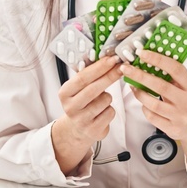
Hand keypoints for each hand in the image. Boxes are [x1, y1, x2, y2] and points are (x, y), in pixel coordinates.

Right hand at [52, 55, 121, 173]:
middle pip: (94, 88)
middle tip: (121, 67)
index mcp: (64, 93)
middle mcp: (71, 107)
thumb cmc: (81, 103)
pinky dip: (110, 109)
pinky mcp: (93, 130)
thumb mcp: (77, 89)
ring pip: (105, 100)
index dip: (99, 67)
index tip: (112, 59)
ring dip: (108, 96)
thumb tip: (107, 57)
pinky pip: (110, 112)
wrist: (76, 129)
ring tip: (101, 100)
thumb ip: (88, 75)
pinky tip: (102, 112)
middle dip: (110, 76)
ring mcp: (81, 120)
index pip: (82, 78)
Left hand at [119, 50, 186, 141]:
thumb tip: (149, 59)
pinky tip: (144, 103)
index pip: (175, 69)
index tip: (143, 54)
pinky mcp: (171, 128)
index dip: (158, 60)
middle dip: (140, 76)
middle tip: (127, 68)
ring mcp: (179, 116)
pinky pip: (151, 116)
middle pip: (160, 86)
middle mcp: (186, 101)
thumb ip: (172, 75)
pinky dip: (144, 108)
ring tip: (133, 86)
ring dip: (139, 93)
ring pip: (153, 104)